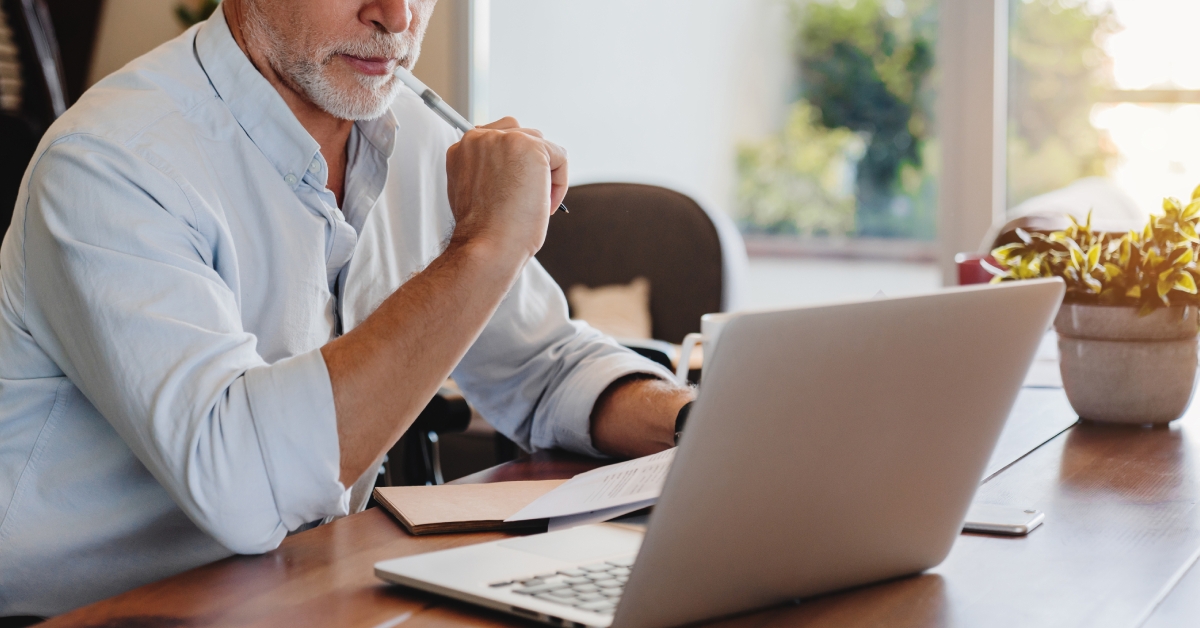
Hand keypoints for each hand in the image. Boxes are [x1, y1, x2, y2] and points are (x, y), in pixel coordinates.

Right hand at [445, 117, 568, 261]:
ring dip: (544, 174)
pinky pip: (559, 156)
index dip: (511, 165)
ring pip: (540, 144)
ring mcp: (504, 139)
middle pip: (520, 134)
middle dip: (530, 165)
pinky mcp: (530, 147)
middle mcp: (479, 138)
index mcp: (463, 149)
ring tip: (534, 203)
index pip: (497, 140)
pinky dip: (560, 182)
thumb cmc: (482, 231)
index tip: (513, 190)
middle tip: (527, 197)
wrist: (487, 245)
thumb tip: (514, 169)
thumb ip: (486, 170)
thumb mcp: (473, 192)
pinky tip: (545, 204)